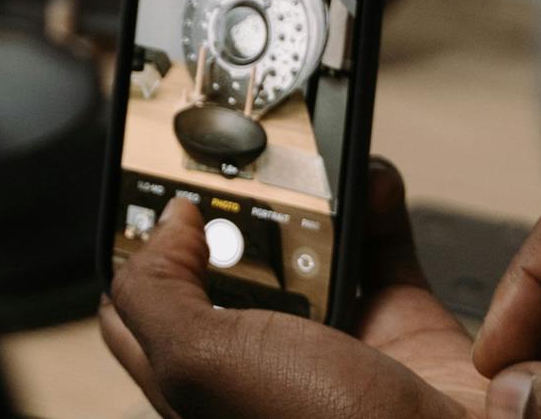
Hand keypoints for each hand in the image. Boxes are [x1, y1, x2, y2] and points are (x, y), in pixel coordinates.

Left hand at [101, 159, 540, 418]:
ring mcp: (334, 339)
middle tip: (242, 159)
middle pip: (229, 261)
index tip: (153, 181)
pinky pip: (381, 242)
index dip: (143, 244)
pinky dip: (378, 202)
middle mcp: (265, 362)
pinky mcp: (398, 321)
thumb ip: (159, 295)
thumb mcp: (206, 366)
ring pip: (306, 243)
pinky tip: (369, 180)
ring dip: (312, 193)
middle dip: (237, 204)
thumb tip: (165, 227)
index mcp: (203, 381)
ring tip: (310, 162)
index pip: (142, 308)